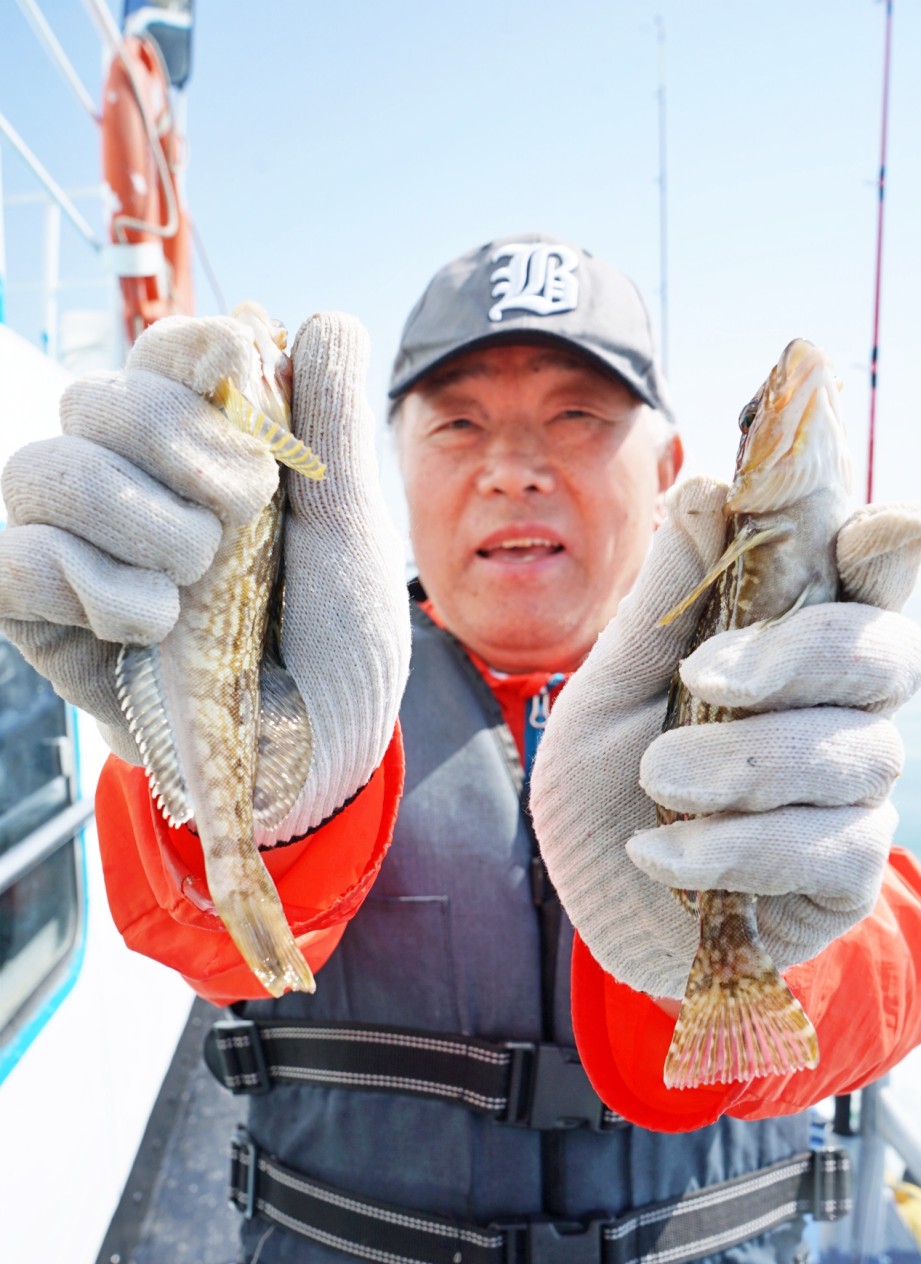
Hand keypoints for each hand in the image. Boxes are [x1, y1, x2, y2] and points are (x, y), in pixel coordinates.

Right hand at [0, 312, 409, 842]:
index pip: (162, 354)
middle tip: (240, 512)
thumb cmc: (338, 646)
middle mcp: (130, 486)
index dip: (189, 349)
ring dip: (135, 516)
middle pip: (95, 397)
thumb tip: (327, 317)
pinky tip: (151, 622)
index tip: (240, 366)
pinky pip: (12, 560)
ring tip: (197, 579)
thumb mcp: (353, 535)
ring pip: (44, 469)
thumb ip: (333, 428)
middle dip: (173, 441)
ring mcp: (78, 549)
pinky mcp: (42, 619)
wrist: (318, 757)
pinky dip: (85, 581)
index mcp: (202, 451)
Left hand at [529, 477, 920, 1000]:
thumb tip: (710, 485)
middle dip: (798, 657)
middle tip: (704, 676)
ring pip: (852, 753)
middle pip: (886, 653)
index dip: (887, 544)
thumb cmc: (605, 783)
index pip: (866, 577)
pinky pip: (829, 848)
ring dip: (744, 764)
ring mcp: (850, 795)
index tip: (887, 521)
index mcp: (788, 646)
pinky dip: (735, 847)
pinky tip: (662, 855)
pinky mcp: (842, 877)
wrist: (587, 899)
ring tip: (657, 779)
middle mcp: (839, 711)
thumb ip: (663, 602)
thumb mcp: (608, 688)